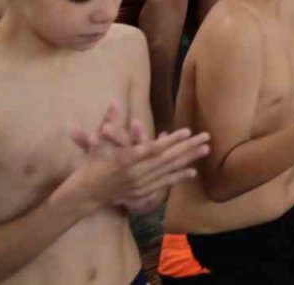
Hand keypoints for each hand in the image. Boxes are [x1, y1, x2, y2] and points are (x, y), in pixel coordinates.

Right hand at [62, 99, 208, 213]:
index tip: (188, 131)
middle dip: (188, 148)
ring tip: (205, 150)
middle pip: (167, 159)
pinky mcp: (142, 193)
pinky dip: (178, 177)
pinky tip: (193, 171)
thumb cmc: (93, 164)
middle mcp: (137, 173)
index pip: (154, 148)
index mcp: (127, 159)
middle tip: (206, 137)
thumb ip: (109, 121)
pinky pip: (164, 184)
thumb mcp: (99, 141)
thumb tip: (114, 100)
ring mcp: (141, 185)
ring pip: (169, 171)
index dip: (172, 140)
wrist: (87, 193)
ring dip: (188, 160)